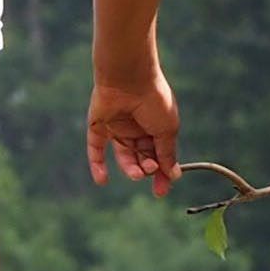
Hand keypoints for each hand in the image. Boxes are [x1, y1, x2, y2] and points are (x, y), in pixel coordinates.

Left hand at [87, 72, 183, 194]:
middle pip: (143, 157)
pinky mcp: (98, 125)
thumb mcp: (167, 131)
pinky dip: (97, 165)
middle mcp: (138, 128)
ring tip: (138, 174)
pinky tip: (102, 181)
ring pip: (123, 156)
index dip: (163, 174)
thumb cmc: (154, 101)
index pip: (161, 155)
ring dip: (130, 169)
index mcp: (157, 127)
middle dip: (148, 169)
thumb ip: (168, 154)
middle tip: (151, 171)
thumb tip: (174, 175)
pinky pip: (95, 148)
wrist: (129, 79)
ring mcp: (117, 127)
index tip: (163, 191)